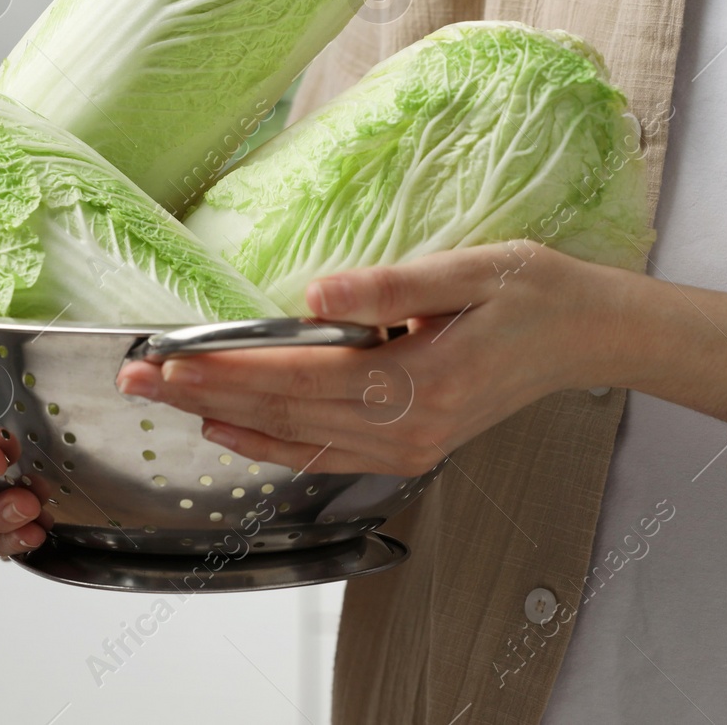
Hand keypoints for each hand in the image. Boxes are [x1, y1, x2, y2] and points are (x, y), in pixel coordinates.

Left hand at [114, 242, 726, 475]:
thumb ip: (389, 286)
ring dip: (226, 421)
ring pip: (296, 441)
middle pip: (281, 412)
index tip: (162, 356)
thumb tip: (314, 295)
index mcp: (413, 379)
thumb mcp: (470, 270)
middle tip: (136, 377)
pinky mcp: (412, 445)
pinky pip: (326, 456)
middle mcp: (404, 424)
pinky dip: (274, 447)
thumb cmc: (534, 294)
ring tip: (167, 403)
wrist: (590, 337)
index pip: (292, 376)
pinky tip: (235, 435)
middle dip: (202, 394)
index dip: (221, 368)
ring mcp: (407, 444)